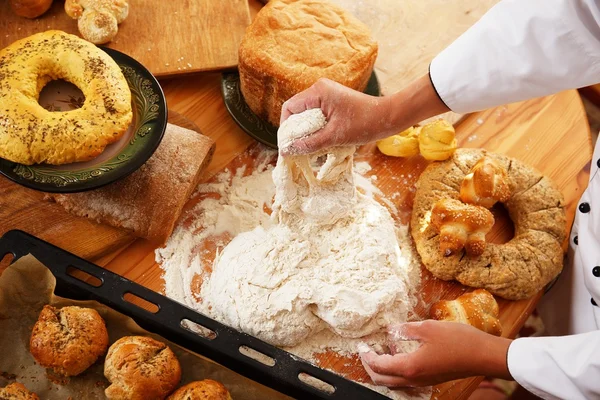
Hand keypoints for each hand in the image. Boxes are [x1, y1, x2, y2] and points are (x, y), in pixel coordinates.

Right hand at [279, 74, 449, 154]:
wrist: (389, 117)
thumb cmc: (364, 124)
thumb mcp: (334, 137)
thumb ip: (309, 143)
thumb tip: (286, 151)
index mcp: (318, 92)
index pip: (289, 108)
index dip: (285, 128)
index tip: (288, 145)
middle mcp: (320, 89)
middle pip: (296, 111)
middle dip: (295, 131)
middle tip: (297, 150)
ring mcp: (327, 95)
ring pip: (307, 115)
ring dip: (306, 132)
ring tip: (309, 148)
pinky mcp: (334, 102)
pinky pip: (317, 116)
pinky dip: (316, 129)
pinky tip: (320, 142)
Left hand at [360, 320, 511, 387]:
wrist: (483, 355)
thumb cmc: (458, 340)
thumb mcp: (427, 328)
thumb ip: (405, 329)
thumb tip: (390, 330)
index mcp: (410, 367)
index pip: (378, 366)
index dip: (366, 355)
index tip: (361, 345)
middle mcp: (414, 379)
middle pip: (382, 379)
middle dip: (369, 366)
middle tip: (365, 351)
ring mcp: (423, 382)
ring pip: (394, 382)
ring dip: (383, 370)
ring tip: (379, 352)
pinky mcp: (431, 379)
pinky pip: (406, 380)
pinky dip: (396, 370)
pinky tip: (399, 355)